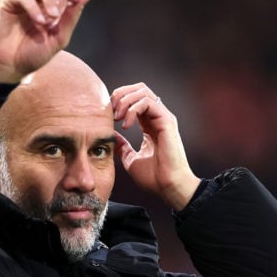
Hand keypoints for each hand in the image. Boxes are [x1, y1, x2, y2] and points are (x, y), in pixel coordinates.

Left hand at [113, 84, 200, 210]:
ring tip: (117, 118)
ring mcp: (163, 118)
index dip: (118, 101)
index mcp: (150, 124)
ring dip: (125, 101)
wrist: (168, 187)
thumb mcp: (130, 159)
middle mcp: (158, 117)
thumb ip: (122, 146)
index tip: (107, 116)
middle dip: (120, 94)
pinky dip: (133, 109)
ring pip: (143, 91)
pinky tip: (126, 124)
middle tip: (110, 111)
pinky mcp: (167, 121)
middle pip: (139, 88)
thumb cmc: (154, 177)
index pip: (134, 99)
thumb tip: (111, 135)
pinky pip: (148, 102)